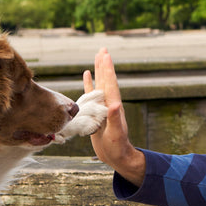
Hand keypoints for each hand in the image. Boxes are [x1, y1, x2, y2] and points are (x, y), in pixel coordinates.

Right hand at [83, 48, 145, 184]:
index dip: (107, 69)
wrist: (117, 156)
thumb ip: (115, 119)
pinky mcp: (97, 111)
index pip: (110, 84)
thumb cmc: (117, 147)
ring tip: (98, 56)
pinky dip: (90, 83)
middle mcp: (109, 103)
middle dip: (105, 64)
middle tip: (103, 49)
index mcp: (113, 106)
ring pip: (100, 84)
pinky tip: (88, 75)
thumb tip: (115, 104)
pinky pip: (92, 94)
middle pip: (106, 79)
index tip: (105, 55)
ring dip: (99, 70)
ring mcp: (103, 106)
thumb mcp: (116, 134)